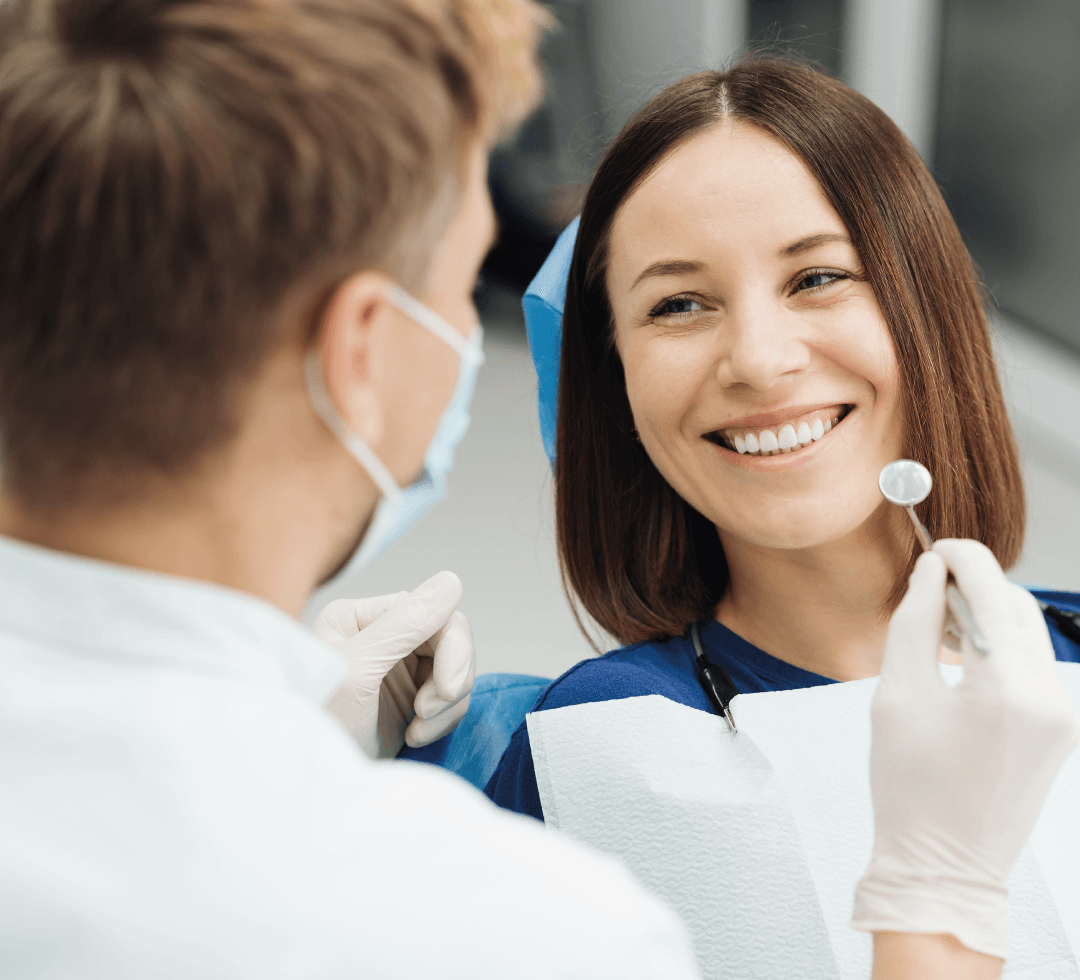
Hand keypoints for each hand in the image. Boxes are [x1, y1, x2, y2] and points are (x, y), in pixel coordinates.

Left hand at [312, 571, 474, 758]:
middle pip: (451, 639)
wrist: (307, 788)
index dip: (452, 649)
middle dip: (450, 680)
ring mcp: (397, 670)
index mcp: (361, 618)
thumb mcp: (357, 671)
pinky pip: (452, 699)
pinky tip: (414, 737)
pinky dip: (443, 721)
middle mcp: (381, 637)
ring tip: (417, 731)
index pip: (433, 612)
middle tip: (427, 713)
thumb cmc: (317, 727)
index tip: (447, 690)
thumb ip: (405, 624)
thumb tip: (451, 580)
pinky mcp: (409, 701)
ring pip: (457, 670)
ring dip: (447, 705)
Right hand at [853, 540, 1079, 958]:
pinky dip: (999, 651)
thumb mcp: (897, 695)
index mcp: (1007, 690)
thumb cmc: (911, 790)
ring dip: (987, 617)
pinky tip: (962, 664)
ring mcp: (1062, 718)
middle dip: (974, 586)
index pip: (991, 592)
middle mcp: (1050, 699)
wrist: (943, 865)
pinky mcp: (1060, 731)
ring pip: (1027, 635)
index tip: (937, 547)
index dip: (962, 558)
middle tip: (928, 588)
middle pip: (1017, 607)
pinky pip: (1032, 667)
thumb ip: (915, 623)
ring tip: (939, 629)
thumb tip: (930, 574)